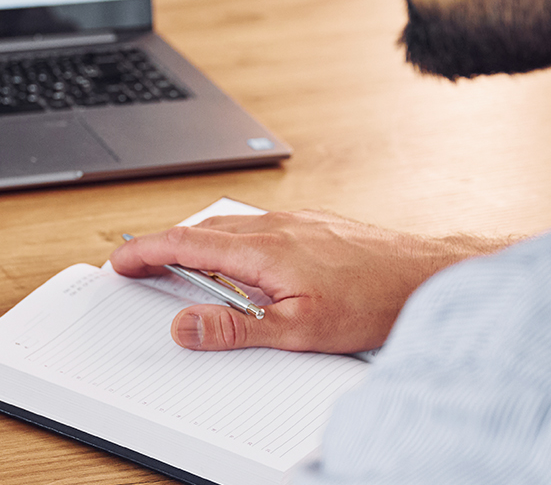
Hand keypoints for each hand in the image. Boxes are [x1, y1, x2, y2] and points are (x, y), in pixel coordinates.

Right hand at [109, 210, 511, 352]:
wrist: (429, 274)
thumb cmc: (374, 300)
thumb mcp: (299, 329)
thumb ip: (236, 328)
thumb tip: (185, 325)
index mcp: (262, 249)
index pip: (184, 242)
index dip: (145, 251)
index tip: (121, 262)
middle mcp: (275, 226)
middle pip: (200, 230)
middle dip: (162, 247)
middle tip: (139, 268)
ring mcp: (296, 221)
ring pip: (229, 227)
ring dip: (196, 243)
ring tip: (181, 266)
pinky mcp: (313, 224)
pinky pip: (256, 227)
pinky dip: (230, 241)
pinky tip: (241, 262)